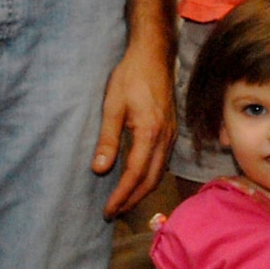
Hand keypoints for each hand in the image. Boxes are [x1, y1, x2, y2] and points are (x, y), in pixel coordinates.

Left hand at [94, 32, 176, 217]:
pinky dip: (150, 177)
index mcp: (150, 133)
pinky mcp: (171, 130)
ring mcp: (171, 135)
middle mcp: (165, 138)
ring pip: (159, 173)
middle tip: (114, 213)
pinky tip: (139, 179)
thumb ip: (107, 139)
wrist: (154, 56)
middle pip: (151, 180)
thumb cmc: (130, 77)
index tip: (108, 210)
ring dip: (142, 190)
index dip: (121, 195)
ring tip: (124, 201)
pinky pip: (163, 162)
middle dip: (132, 199)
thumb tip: (99, 169)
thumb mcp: (112, 106)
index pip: (135, 174)